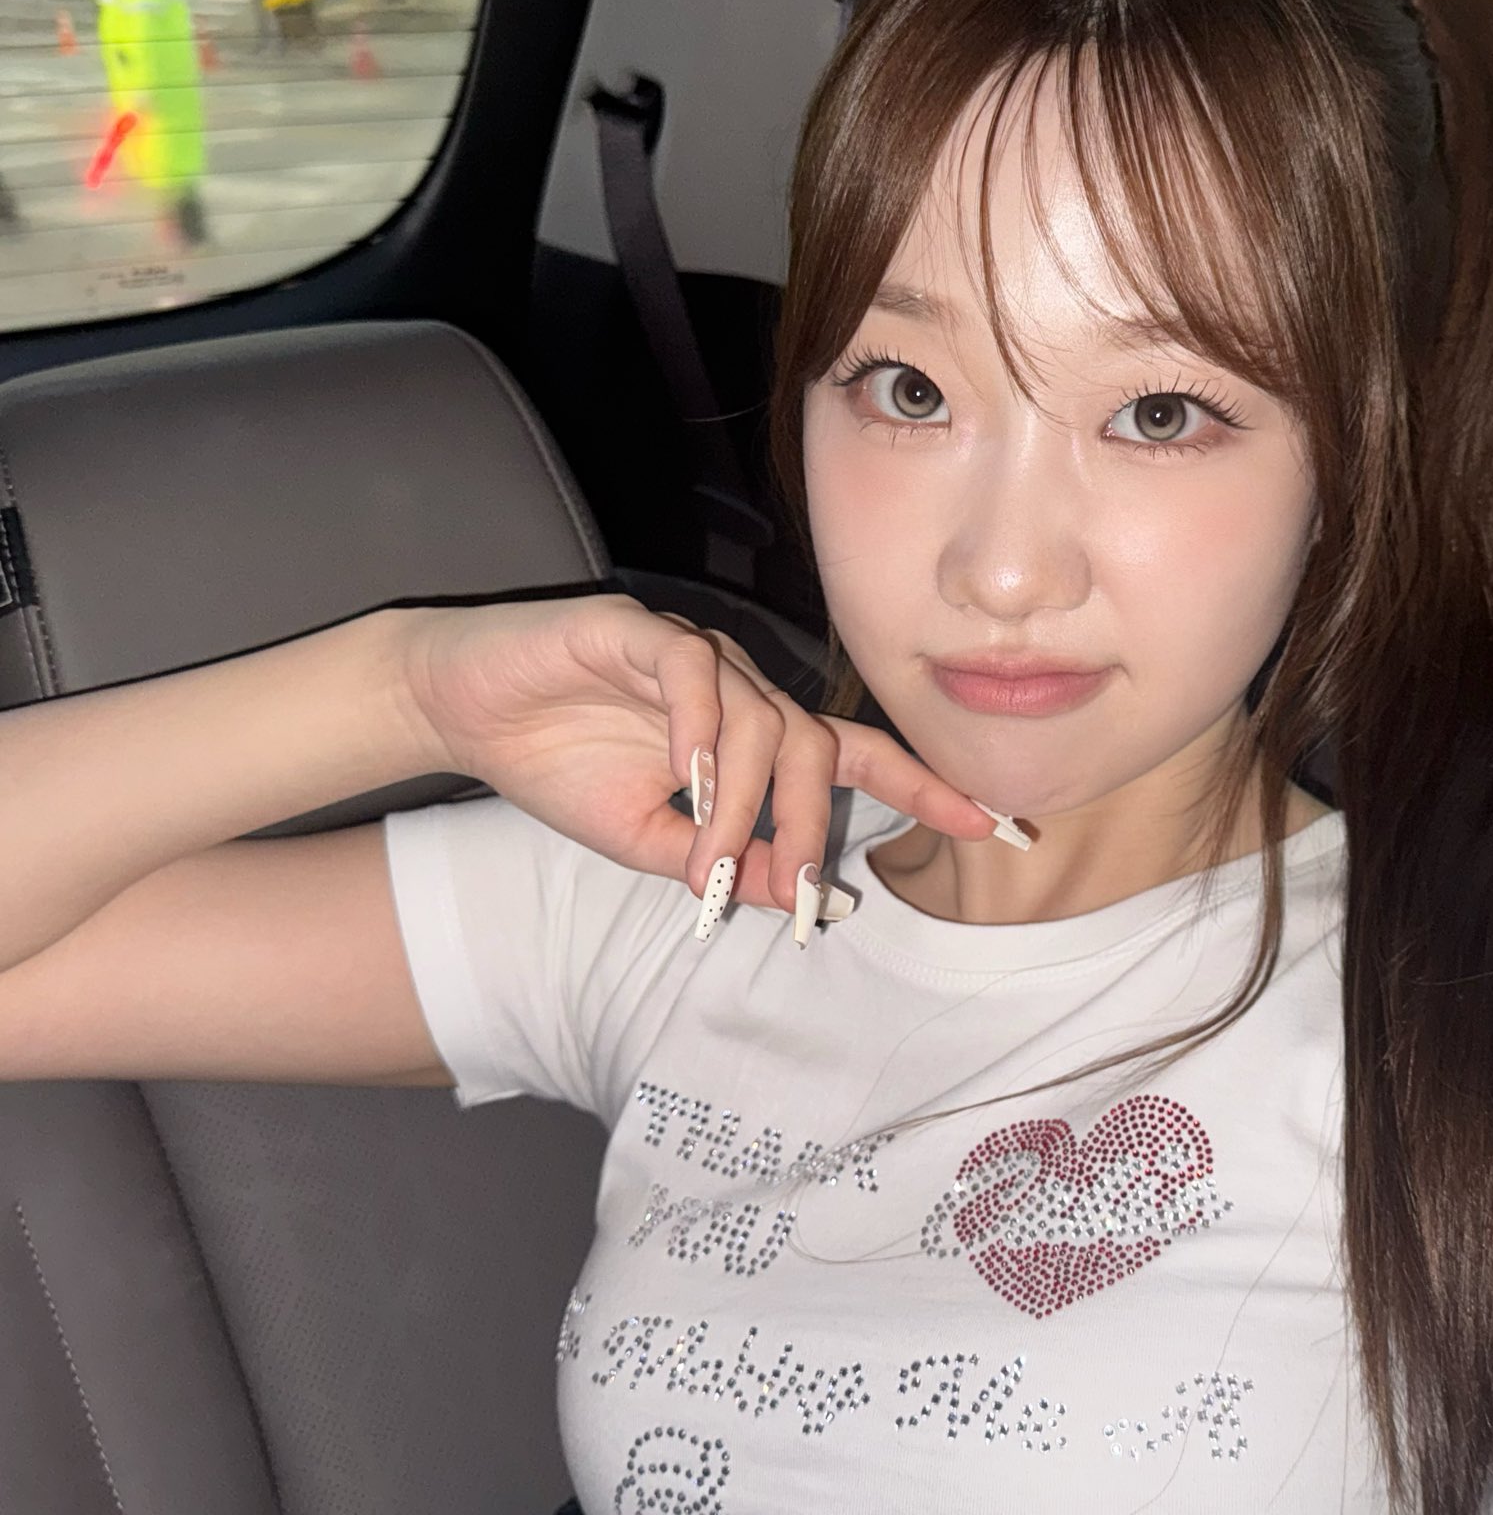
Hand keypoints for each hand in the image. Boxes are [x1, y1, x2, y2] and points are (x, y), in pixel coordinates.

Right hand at [393, 593, 999, 920]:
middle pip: (815, 745)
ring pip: (761, 718)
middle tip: (801, 893)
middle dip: (814, 826)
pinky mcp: (637, 632)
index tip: (989, 825)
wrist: (462, 709)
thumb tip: (797, 901)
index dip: (920, 788)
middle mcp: (738, 688)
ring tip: (711, 859)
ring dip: (745, 801)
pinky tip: (686, 774)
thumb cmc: (557, 766)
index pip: (853, 757)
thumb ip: (718, 866)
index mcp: (750, 735)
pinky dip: (700, 726)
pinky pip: (693, 673)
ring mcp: (693, 657)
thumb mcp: (647, 844)